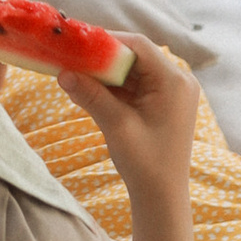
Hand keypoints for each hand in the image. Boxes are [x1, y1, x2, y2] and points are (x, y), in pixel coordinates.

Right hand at [57, 36, 198, 204]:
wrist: (162, 198)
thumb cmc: (145, 163)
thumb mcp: (116, 125)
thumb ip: (91, 95)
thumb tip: (62, 72)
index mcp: (174, 81)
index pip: (138, 46)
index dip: (107, 41)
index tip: (78, 44)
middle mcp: (178, 81)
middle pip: (136, 56)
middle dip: (103, 59)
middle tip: (73, 59)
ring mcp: (172, 93)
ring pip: (133, 71)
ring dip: (107, 74)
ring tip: (77, 74)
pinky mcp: (163, 104)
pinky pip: (136, 86)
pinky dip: (114, 87)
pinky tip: (91, 89)